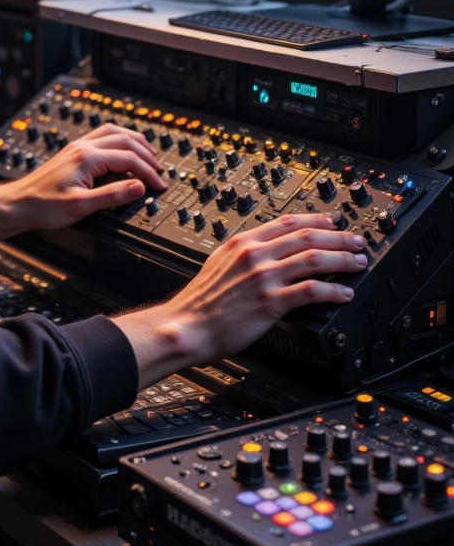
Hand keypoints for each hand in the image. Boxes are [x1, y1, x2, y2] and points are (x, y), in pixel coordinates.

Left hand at [0, 125, 165, 247]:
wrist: (19, 203)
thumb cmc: (44, 205)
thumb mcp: (81, 206)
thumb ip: (112, 196)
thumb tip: (138, 187)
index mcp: (87, 158)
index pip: (128, 158)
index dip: (147, 172)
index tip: (158, 185)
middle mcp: (83, 147)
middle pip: (125, 140)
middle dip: (146, 154)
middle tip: (158, 171)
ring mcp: (77, 147)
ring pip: (113, 132)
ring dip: (134, 141)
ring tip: (148, 154)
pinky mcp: (74, 152)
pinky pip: (102, 136)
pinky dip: (120, 140)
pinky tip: (122, 150)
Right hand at [114, 213, 365, 388]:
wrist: (188, 326)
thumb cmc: (201, 302)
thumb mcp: (219, 263)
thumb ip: (243, 254)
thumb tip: (266, 249)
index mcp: (242, 242)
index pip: (287, 222)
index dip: (316, 220)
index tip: (333, 221)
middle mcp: (255, 255)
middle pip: (307, 236)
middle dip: (338, 237)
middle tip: (356, 241)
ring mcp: (263, 277)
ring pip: (314, 259)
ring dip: (342, 259)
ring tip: (357, 263)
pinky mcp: (270, 302)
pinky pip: (310, 290)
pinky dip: (332, 290)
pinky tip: (343, 293)